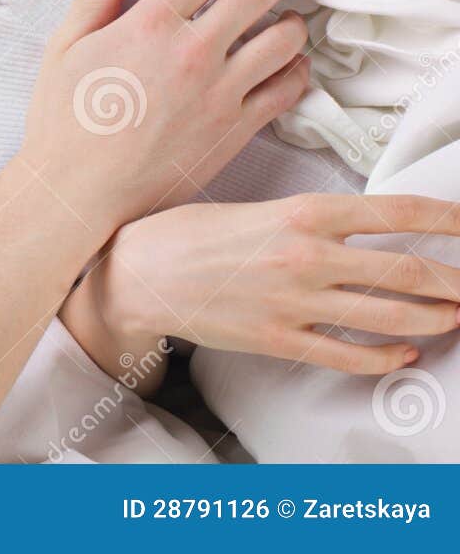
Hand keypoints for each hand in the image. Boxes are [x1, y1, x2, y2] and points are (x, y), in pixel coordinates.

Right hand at [20, 0, 318, 229]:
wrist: (79, 191)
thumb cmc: (65, 120)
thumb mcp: (64, 46)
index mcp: (149, 26)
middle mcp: (193, 53)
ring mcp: (220, 93)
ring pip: (282, 42)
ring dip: (295, 21)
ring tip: (296, 14)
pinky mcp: (234, 130)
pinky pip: (285, 92)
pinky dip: (297, 72)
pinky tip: (293, 65)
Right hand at [80, 193, 459, 375]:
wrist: (137, 274)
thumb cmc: (186, 234)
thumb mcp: (254, 207)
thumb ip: (309, 218)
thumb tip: (361, 227)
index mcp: (301, 213)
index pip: (396, 212)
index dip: (447, 219)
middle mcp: (306, 257)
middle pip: (410, 271)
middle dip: (458, 280)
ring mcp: (296, 302)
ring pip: (392, 316)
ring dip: (435, 319)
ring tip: (453, 317)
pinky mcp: (281, 340)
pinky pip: (351, 356)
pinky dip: (388, 358)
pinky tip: (403, 354)